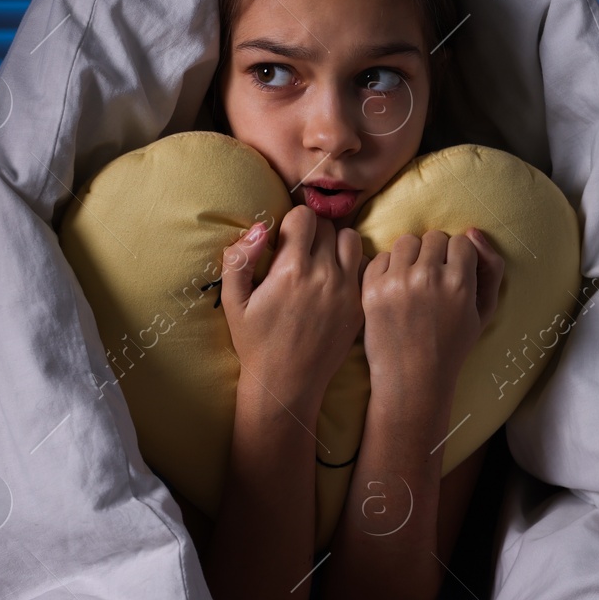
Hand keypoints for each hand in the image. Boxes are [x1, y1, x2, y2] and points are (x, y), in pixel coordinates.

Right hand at [219, 205, 366, 411]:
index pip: (304, 216)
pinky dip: (353, 266)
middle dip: (312, 233)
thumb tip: (260, 228)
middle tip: (300, 254)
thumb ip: (238, 258)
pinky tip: (336, 281)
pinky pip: (365, 268)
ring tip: (321, 262)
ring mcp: (347, 291)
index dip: (292, 223)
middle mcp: (325, 276)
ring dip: (336, 245)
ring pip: (352, 240)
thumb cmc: (256, 342)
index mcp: (291, 270)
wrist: (287, 383)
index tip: (285, 241)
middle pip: (328, 226)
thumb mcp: (233, 301)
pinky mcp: (361, 305)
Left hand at [360, 227, 503, 391]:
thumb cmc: (453, 346)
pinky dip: (388, 268)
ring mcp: (397, 281)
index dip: (458, 259)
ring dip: (411, 256)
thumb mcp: (484, 311)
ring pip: (407, 242)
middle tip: (433, 281)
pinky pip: (381, 257)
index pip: (461, 242)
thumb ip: (491, 268)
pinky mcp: (371, 288)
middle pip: (434, 238)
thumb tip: (472, 232)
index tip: (453, 278)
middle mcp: (428, 277)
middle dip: (435, 255)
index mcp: (459, 283)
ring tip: (413, 281)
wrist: (413, 379)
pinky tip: (395, 289)